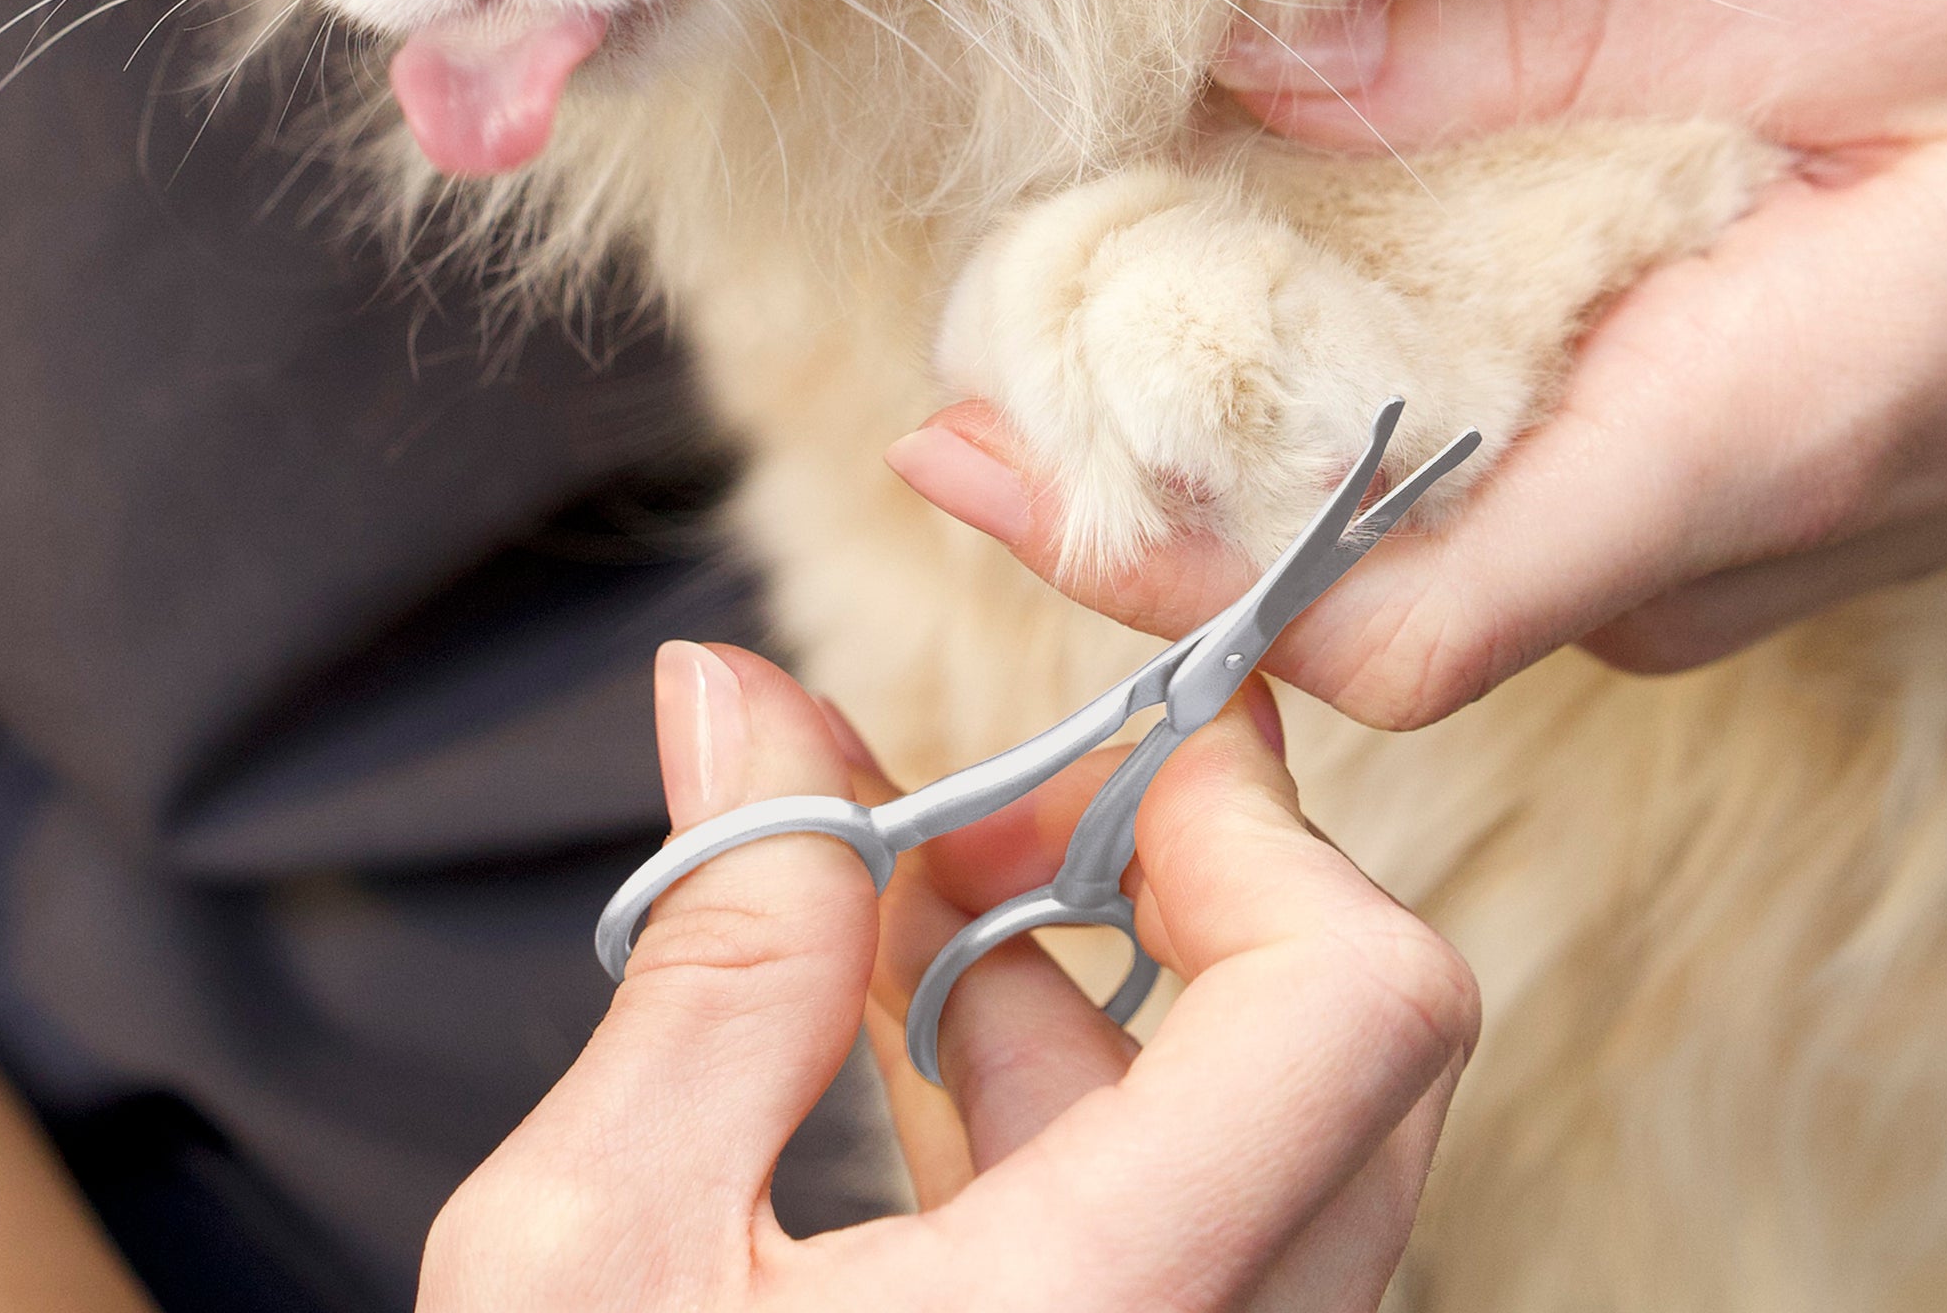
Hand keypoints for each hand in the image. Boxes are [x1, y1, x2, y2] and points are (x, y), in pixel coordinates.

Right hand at [417, 642, 1475, 1311]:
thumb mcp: (590, 1253)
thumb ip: (718, 948)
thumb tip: (738, 693)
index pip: (1356, 1003)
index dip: (1252, 820)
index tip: (1110, 732)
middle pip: (1351, 1052)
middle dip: (1175, 881)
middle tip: (995, 807)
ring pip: (1280, 1140)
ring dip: (1112, 988)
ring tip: (912, 912)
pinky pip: (1206, 1227)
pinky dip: (1091, 1103)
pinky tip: (925, 1051)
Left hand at [887, 0, 1946, 723]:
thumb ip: (1557, 38)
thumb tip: (1262, 64)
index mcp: (1731, 443)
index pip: (1380, 625)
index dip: (1160, 571)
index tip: (975, 451)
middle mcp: (1694, 550)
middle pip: (1347, 595)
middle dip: (1150, 496)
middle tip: (987, 353)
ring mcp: (1700, 553)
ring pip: (1410, 552)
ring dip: (1239, 450)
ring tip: (1084, 313)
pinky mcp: (1702, 508)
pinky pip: (1480, 507)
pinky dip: (1347, 424)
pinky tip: (1270, 305)